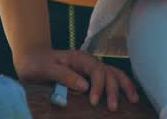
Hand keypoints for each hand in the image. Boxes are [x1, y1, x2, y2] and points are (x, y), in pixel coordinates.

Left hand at [14, 49, 138, 110]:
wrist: (32, 58)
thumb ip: (64, 75)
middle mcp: (89, 62)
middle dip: (114, 90)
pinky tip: (128, 95)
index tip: (94, 102)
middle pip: (109, 72)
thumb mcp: (47, 68)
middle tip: (113, 108)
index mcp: (80, 58)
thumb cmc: (37, 63)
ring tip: (134, 100)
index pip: (96, 70)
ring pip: (114, 73)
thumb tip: (85, 86)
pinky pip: (110, 78)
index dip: (99, 86)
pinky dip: (121, 85)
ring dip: (125, 86)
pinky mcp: (91, 75)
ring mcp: (92, 68)